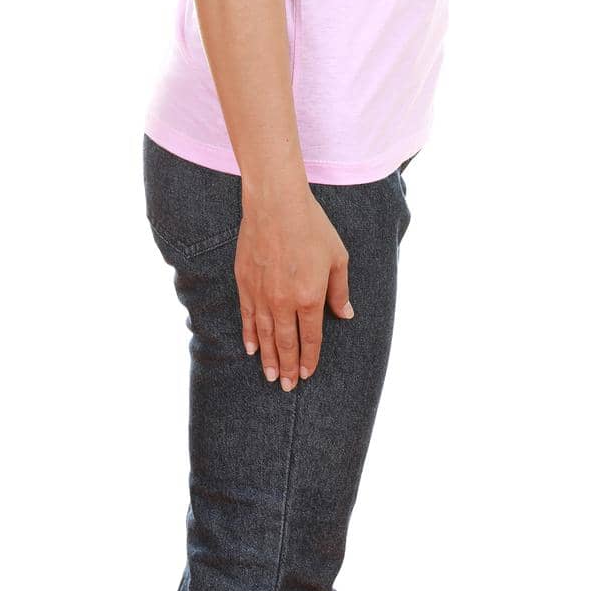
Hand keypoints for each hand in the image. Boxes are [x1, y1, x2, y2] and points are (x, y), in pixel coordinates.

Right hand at [234, 187, 353, 390]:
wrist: (276, 204)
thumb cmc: (312, 227)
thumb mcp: (337, 257)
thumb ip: (340, 290)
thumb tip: (346, 315)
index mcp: (309, 297)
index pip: (310, 338)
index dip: (309, 358)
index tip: (307, 374)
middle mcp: (283, 301)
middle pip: (286, 343)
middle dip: (287, 367)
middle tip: (285, 386)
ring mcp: (261, 294)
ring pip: (265, 335)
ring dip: (268, 358)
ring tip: (269, 376)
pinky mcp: (245, 283)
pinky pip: (247, 317)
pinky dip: (250, 335)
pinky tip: (252, 348)